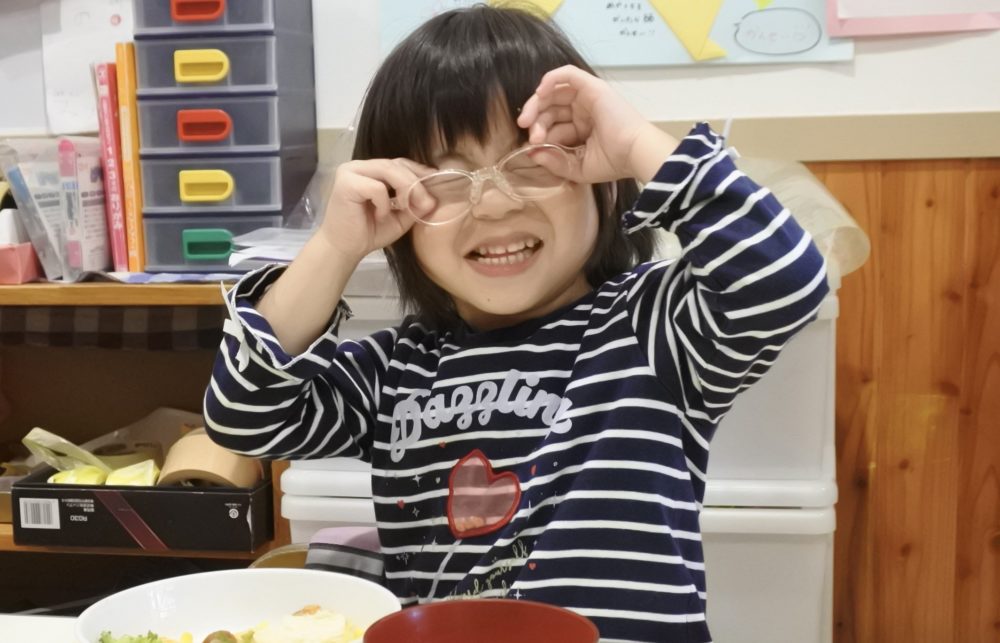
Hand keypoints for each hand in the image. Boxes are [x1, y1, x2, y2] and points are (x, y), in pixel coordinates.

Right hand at [319, 158, 436, 259]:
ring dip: (405, 190)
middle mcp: (359, 166)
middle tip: (427, 202)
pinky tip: (381, 216)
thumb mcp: (400, 218)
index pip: (399, 163)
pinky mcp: (346, 183)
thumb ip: (415, 205)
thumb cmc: (370, 233)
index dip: (418, 171)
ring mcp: (350, 171)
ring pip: (388, 170)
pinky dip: (384, 203)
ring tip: (407, 208)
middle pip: (396, 165)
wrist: (345, 250)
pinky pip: (376, 187)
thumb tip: (434, 198)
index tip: (435, 183)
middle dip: (416, 183)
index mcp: (370, 170)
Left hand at [516, 65, 676, 183]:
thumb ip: (554, 162)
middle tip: (531, 136)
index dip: (539, 134)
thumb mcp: (577, 168)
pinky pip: (567, 74)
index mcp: (581, 128)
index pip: (553, 125)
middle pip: (550, 108)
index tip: (532, 148)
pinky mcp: (592, 86)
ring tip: (528, 121)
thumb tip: (532, 153)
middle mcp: (583, 110)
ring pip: (554, 92)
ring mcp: (587, 97)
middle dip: (536, 121)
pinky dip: (551, 79)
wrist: (634, 153)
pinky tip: (540, 93)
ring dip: (537, 105)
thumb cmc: (612, 162)